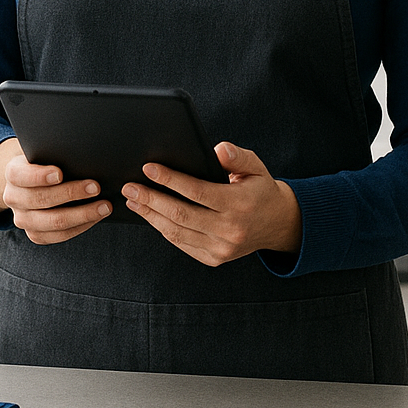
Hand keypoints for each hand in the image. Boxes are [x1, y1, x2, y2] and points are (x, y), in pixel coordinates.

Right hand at [0, 138, 111, 244]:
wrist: (29, 183)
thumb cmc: (43, 163)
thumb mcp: (42, 152)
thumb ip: (54, 153)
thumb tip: (82, 154)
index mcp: (12, 174)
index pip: (21, 175)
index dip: (40, 176)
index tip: (60, 173)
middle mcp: (13, 198)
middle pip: (41, 199)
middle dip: (71, 193)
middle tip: (96, 187)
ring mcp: (22, 219)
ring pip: (53, 222)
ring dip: (82, 214)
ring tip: (104, 206)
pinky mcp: (35, 234)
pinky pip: (59, 235)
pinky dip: (81, 226)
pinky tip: (96, 217)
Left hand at [121, 142, 301, 266]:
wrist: (278, 224)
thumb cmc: (260, 190)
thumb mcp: (256, 167)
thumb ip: (237, 156)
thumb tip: (217, 149)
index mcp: (239, 204)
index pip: (197, 191)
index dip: (170, 179)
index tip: (148, 168)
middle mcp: (230, 229)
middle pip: (181, 214)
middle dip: (151, 198)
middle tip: (130, 186)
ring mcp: (221, 248)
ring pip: (177, 232)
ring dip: (151, 216)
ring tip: (133, 200)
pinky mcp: (214, 258)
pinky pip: (182, 243)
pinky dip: (163, 229)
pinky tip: (150, 215)